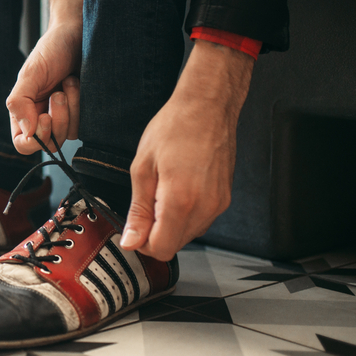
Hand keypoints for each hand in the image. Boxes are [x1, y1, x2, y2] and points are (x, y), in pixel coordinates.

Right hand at [6, 0, 82, 154]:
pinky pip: (84, 126)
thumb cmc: (52, 50)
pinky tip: (78, 85)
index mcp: (23, 111)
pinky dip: (82, 106)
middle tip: (58, 93)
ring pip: (67, 135)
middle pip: (48, 143)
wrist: (79, 34)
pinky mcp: (82, 113)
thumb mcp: (30, 73)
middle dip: (57, 118)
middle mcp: (41, 117)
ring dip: (71, 107)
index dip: (35, 139)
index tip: (45, 117)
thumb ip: (19, 102)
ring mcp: (63, 117)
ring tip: (69, 82)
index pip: (22, 143)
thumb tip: (27, 132)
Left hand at [120, 41, 253, 259]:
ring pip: (189, 234)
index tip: (133, 229)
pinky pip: (201, 220)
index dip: (142, 244)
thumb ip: (138, 210)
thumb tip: (130, 240)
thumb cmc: (175, 128)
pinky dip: (185, 214)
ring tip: (161, 190)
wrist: (208, 107)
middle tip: (144, 204)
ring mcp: (219, 204)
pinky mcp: (225, 199)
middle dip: (155, 233)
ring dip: (170, 224)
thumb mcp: (142, 168)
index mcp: (180, 200)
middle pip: (175, 245)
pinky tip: (176, 189)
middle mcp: (205, 207)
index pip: (162, 248)